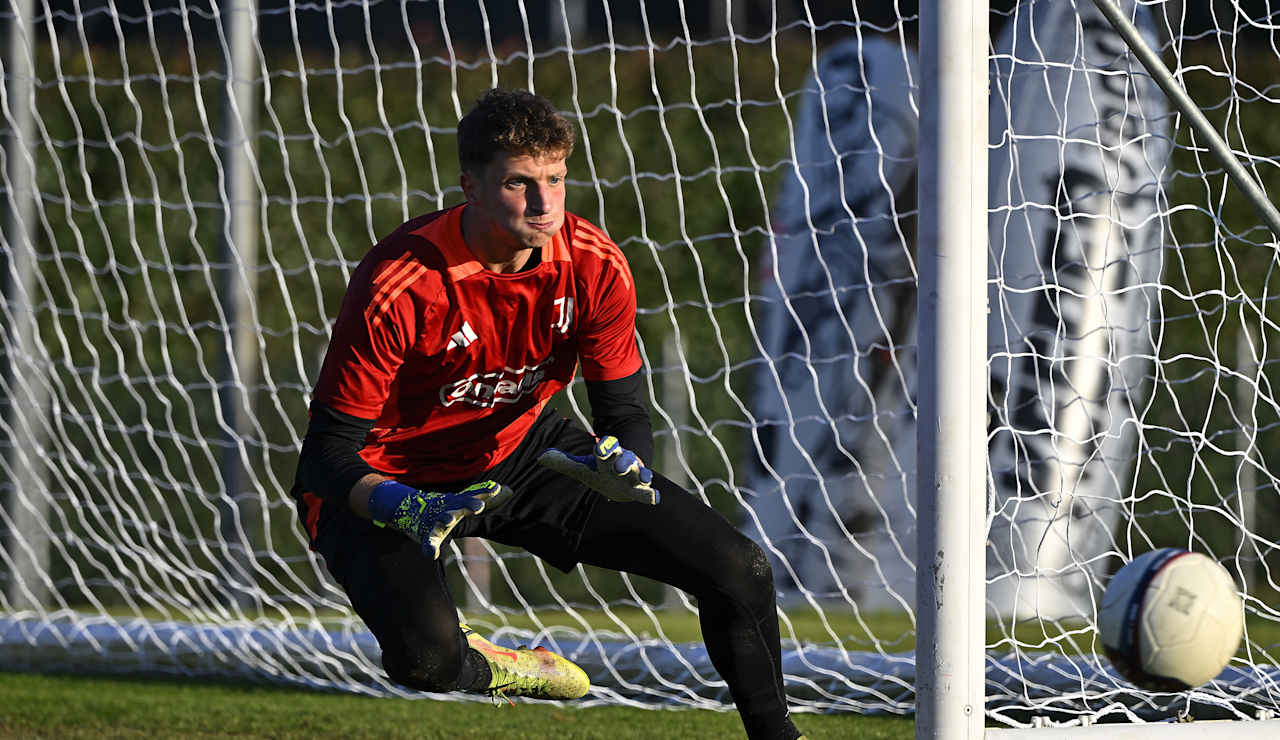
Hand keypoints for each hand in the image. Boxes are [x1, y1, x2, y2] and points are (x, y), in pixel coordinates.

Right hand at [372, 480, 511, 558]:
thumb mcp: (466, 502)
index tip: (496, 488)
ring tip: (448, 521)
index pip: (475, 496)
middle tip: (479, 507)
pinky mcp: (427, 534)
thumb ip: (486, 497)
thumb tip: (510, 490)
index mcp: (460, 503)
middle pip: (460, 505)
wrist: (413, 509)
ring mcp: (437, 521)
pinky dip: (429, 547)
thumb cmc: (448, 507)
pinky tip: (431, 554)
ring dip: (445, 520)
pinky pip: (428, 542)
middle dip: (468, 505)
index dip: (485, 493)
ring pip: (441, 520)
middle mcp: (449, 509)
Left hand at [538, 436, 658, 504]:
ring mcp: (635, 474)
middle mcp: (623, 462)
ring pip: (639, 472)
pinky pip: (648, 490)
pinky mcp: (641, 488)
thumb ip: (564, 462)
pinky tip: (655, 498)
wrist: (622, 473)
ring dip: (641, 475)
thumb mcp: (583, 466)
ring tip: (644, 479)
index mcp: (608, 455)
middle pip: (624, 458)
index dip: (604, 447)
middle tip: (619, 468)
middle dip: (623, 462)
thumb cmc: (600, 470)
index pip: (606, 447)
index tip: (600, 449)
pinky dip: (651, 494)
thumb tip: (541, 456)